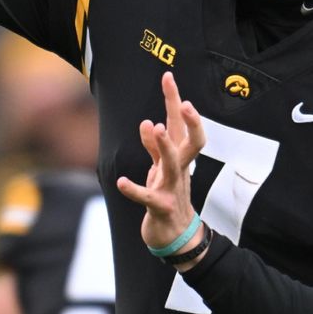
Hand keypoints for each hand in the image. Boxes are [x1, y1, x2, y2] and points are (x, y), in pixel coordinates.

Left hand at [117, 72, 206, 264]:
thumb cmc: (168, 196)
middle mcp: (180, 169)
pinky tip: (120, 182)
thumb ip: (154, 147)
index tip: (168, 76)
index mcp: (179, 157)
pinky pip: (147, 197)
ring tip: (156, 127)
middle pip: (191, 142)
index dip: (175, 100)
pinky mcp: (160, 207)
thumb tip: (148, 122)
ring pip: (173, 164)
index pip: (180, 124)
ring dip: (165, 146)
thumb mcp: (160, 169)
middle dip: (190, 122)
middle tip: (184, 102)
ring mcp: (172, 188)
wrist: (176, 236)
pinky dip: (134, 189)